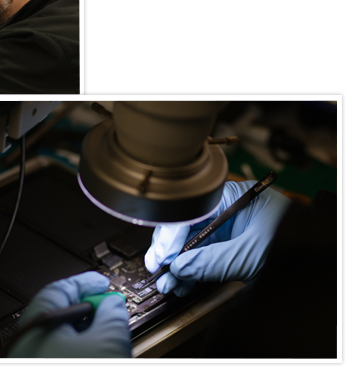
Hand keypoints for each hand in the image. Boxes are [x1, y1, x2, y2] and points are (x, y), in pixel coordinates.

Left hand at [8, 272, 130, 357]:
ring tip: (108, 336)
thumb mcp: (107, 341)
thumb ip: (113, 315)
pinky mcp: (37, 365)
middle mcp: (26, 341)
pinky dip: (75, 348)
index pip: (59, 288)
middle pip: (59, 313)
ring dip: (85, 332)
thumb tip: (114, 303)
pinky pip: (56, 351)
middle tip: (110, 310)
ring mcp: (30, 356)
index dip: (86, 283)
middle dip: (88, 309)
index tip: (104, 283)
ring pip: (59, 335)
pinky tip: (95, 354)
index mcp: (35, 324)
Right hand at [144, 180, 291, 296]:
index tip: (162, 255)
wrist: (322, 262)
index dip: (171, 233)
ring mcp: (224, 231)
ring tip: (168, 284)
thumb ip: (213, 260)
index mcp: (231, 197)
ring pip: (189, 245)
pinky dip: (190, 272)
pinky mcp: (225, 249)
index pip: (190, 210)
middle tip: (159, 270)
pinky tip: (181, 283)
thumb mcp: (252, 253)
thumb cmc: (294, 243)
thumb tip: (179, 267)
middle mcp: (224, 211)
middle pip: (185, 227)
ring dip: (177, 266)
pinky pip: (200, 258)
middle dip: (170, 251)